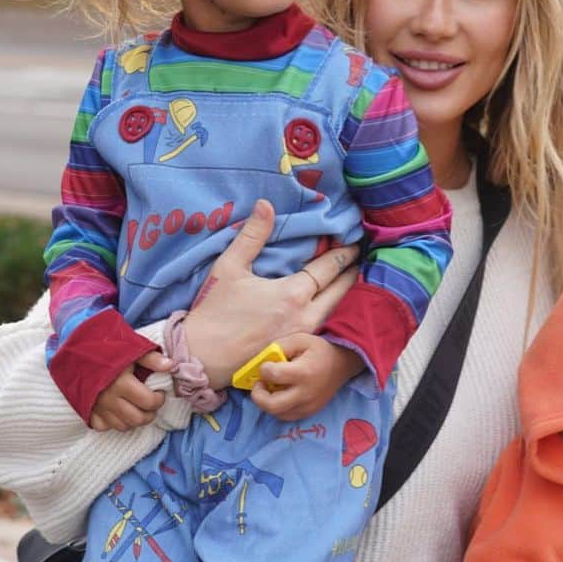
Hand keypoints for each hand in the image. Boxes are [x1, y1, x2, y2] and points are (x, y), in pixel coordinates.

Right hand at [89, 350, 172, 431]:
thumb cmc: (108, 348)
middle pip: (137, 419)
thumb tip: (171, 366)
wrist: (78, 348)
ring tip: (138, 408)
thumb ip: (152, 359)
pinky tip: (119, 411)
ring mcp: (97, 407)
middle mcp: (109, 399)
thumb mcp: (132, 348)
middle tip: (151, 403)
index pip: (149, 402)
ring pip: (122, 426)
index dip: (159, 399)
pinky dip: (113, 422)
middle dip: (150, 414)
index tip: (159, 392)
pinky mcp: (87, 411)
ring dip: (134, 420)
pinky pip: (103, 426)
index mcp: (122, 383)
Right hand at [182, 200, 358, 389]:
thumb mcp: (230, 267)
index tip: (354, 244)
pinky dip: (332, 313)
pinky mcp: (296, 350)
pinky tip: (329, 306)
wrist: (202, 357)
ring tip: (350, 279)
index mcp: (293, 294)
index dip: (343, 255)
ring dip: (344, 294)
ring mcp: (303, 337)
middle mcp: (305, 316)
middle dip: (351, 273)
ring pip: (335, 311)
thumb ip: (252, 235)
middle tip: (360, 259)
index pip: (329, 269)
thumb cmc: (215, 311)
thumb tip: (265, 204)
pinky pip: (323, 327)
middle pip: (340, 292)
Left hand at [251, 333, 364, 421]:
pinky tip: (280, 395)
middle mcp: (306, 393)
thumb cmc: (318, 350)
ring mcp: (308, 406)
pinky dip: (278, 408)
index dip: (263, 369)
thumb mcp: (300, 339)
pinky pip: (287, 416)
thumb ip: (280, 346)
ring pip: (277, 414)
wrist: (342, 364)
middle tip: (260, 383)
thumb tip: (262, 359)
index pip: (273, 375)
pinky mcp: (310, 412)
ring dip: (267, 402)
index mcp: (303, 372)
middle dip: (258, 395)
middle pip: (272, 405)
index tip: (266, 364)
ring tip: (271, 388)